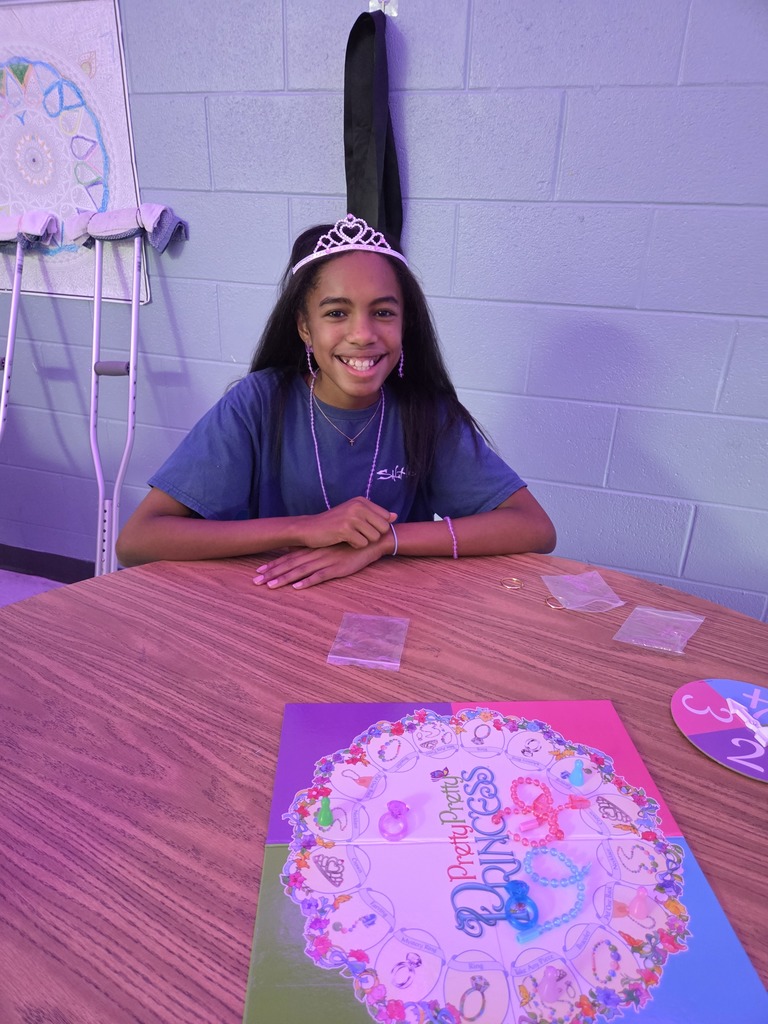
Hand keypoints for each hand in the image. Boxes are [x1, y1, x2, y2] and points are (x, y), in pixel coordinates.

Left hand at [253, 541, 384, 589]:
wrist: (371, 541)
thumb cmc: (350, 544)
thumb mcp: (328, 544)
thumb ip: (312, 548)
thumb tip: (294, 549)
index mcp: (314, 549)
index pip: (289, 557)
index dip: (273, 564)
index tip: (259, 570)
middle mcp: (316, 554)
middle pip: (290, 564)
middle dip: (272, 573)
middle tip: (256, 581)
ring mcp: (326, 561)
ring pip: (301, 571)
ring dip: (285, 579)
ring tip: (270, 586)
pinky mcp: (338, 569)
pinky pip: (320, 576)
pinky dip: (308, 581)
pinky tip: (297, 587)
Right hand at [300, 497, 394, 549]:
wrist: (309, 529)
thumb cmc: (333, 523)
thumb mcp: (354, 515)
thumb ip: (375, 515)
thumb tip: (395, 516)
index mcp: (361, 501)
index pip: (386, 517)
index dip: (379, 527)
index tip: (366, 529)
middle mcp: (358, 506)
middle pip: (383, 528)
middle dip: (374, 536)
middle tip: (359, 535)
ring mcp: (351, 517)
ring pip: (374, 537)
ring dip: (364, 541)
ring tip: (351, 537)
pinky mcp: (345, 529)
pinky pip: (362, 543)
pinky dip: (355, 545)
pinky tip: (345, 540)